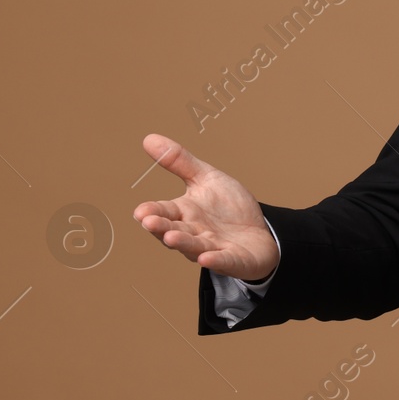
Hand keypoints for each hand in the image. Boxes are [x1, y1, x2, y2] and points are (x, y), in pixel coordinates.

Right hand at [132, 134, 278, 280]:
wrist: (258, 233)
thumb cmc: (227, 208)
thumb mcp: (206, 178)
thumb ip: (180, 162)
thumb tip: (148, 138)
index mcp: (185, 213)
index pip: (165, 212)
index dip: (152, 212)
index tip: (140, 211)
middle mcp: (194, 232)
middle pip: (175, 230)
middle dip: (162, 227)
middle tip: (149, 222)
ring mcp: (213, 248)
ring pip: (195, 246)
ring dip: (184, 243)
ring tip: (171, 238)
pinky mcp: (234, 260)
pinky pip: (224, 261)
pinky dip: (216, 260)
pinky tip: (206, 258)